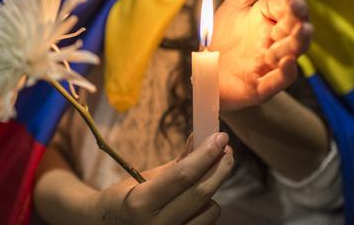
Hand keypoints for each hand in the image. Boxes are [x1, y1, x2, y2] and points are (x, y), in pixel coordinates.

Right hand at [98, 133, 233, 223]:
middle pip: (201, 194)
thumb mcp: (145, 178)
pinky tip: (196, 201)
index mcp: (140, 203)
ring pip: (210, 211)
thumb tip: (203, 137)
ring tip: (202, 181)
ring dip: (212, 191)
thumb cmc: (126, 199)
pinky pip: (206, 224)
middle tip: (227, 149)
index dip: (205, 154)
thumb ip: (179, 162)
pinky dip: (207, 209)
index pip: (182, 176)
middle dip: (220, 167)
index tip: (221, 137)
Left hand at [212, 0, 312, 111]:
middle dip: (299, 20)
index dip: (293, 0)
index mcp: (271, 18)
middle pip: (295, 30)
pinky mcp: (262, 86)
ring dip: (295, 44)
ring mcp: (271, 64)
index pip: (289, 6)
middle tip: (296, 10)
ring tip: (299, 33)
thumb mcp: (239, 2)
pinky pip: (277, 82)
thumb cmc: (224, 35)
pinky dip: (284, 74)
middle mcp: (275, 40)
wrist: (207, 73)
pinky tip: (285, 63)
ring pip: (291, 54)